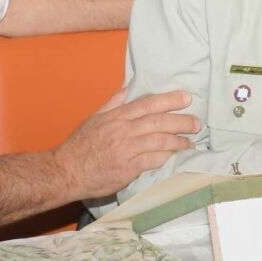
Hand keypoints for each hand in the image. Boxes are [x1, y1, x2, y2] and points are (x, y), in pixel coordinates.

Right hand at [52, 89, 198, 198]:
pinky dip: (166, 157)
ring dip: (178, 141)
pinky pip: (152, 160)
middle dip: (181, 121)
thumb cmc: (79, 146)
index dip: (169, 100)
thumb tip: (128, 89)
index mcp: (116, 116)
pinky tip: (175, 157)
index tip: (186, 98)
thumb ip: (113, 104)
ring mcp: (125, 149)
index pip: (148, 104)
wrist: (65, 171)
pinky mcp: (127, 168)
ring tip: (190, 142)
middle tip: (197, 122)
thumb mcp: (93, 118)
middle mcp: (123, 130)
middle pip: (158, 121)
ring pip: (159, 140)